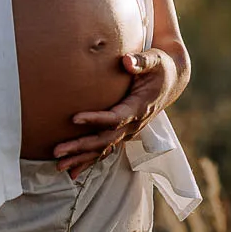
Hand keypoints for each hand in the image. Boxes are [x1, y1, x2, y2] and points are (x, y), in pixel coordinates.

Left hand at [52, 48, 182, 179]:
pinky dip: (89, 161)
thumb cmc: (160, 67)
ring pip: (104, 149)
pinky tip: (73, 172)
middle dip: (82, 147)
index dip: (96, 119)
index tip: (74, 118)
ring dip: (81, 158)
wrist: (172, 81)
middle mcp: (135, 124)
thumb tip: (127, 61)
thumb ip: (141, 61)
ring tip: (59, 166)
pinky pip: (106, 150)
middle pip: (106, 140)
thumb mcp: (155, 59)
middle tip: (58, 151)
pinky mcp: (124, 133)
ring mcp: (129, 131)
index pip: (116, 118)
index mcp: (140, 107)